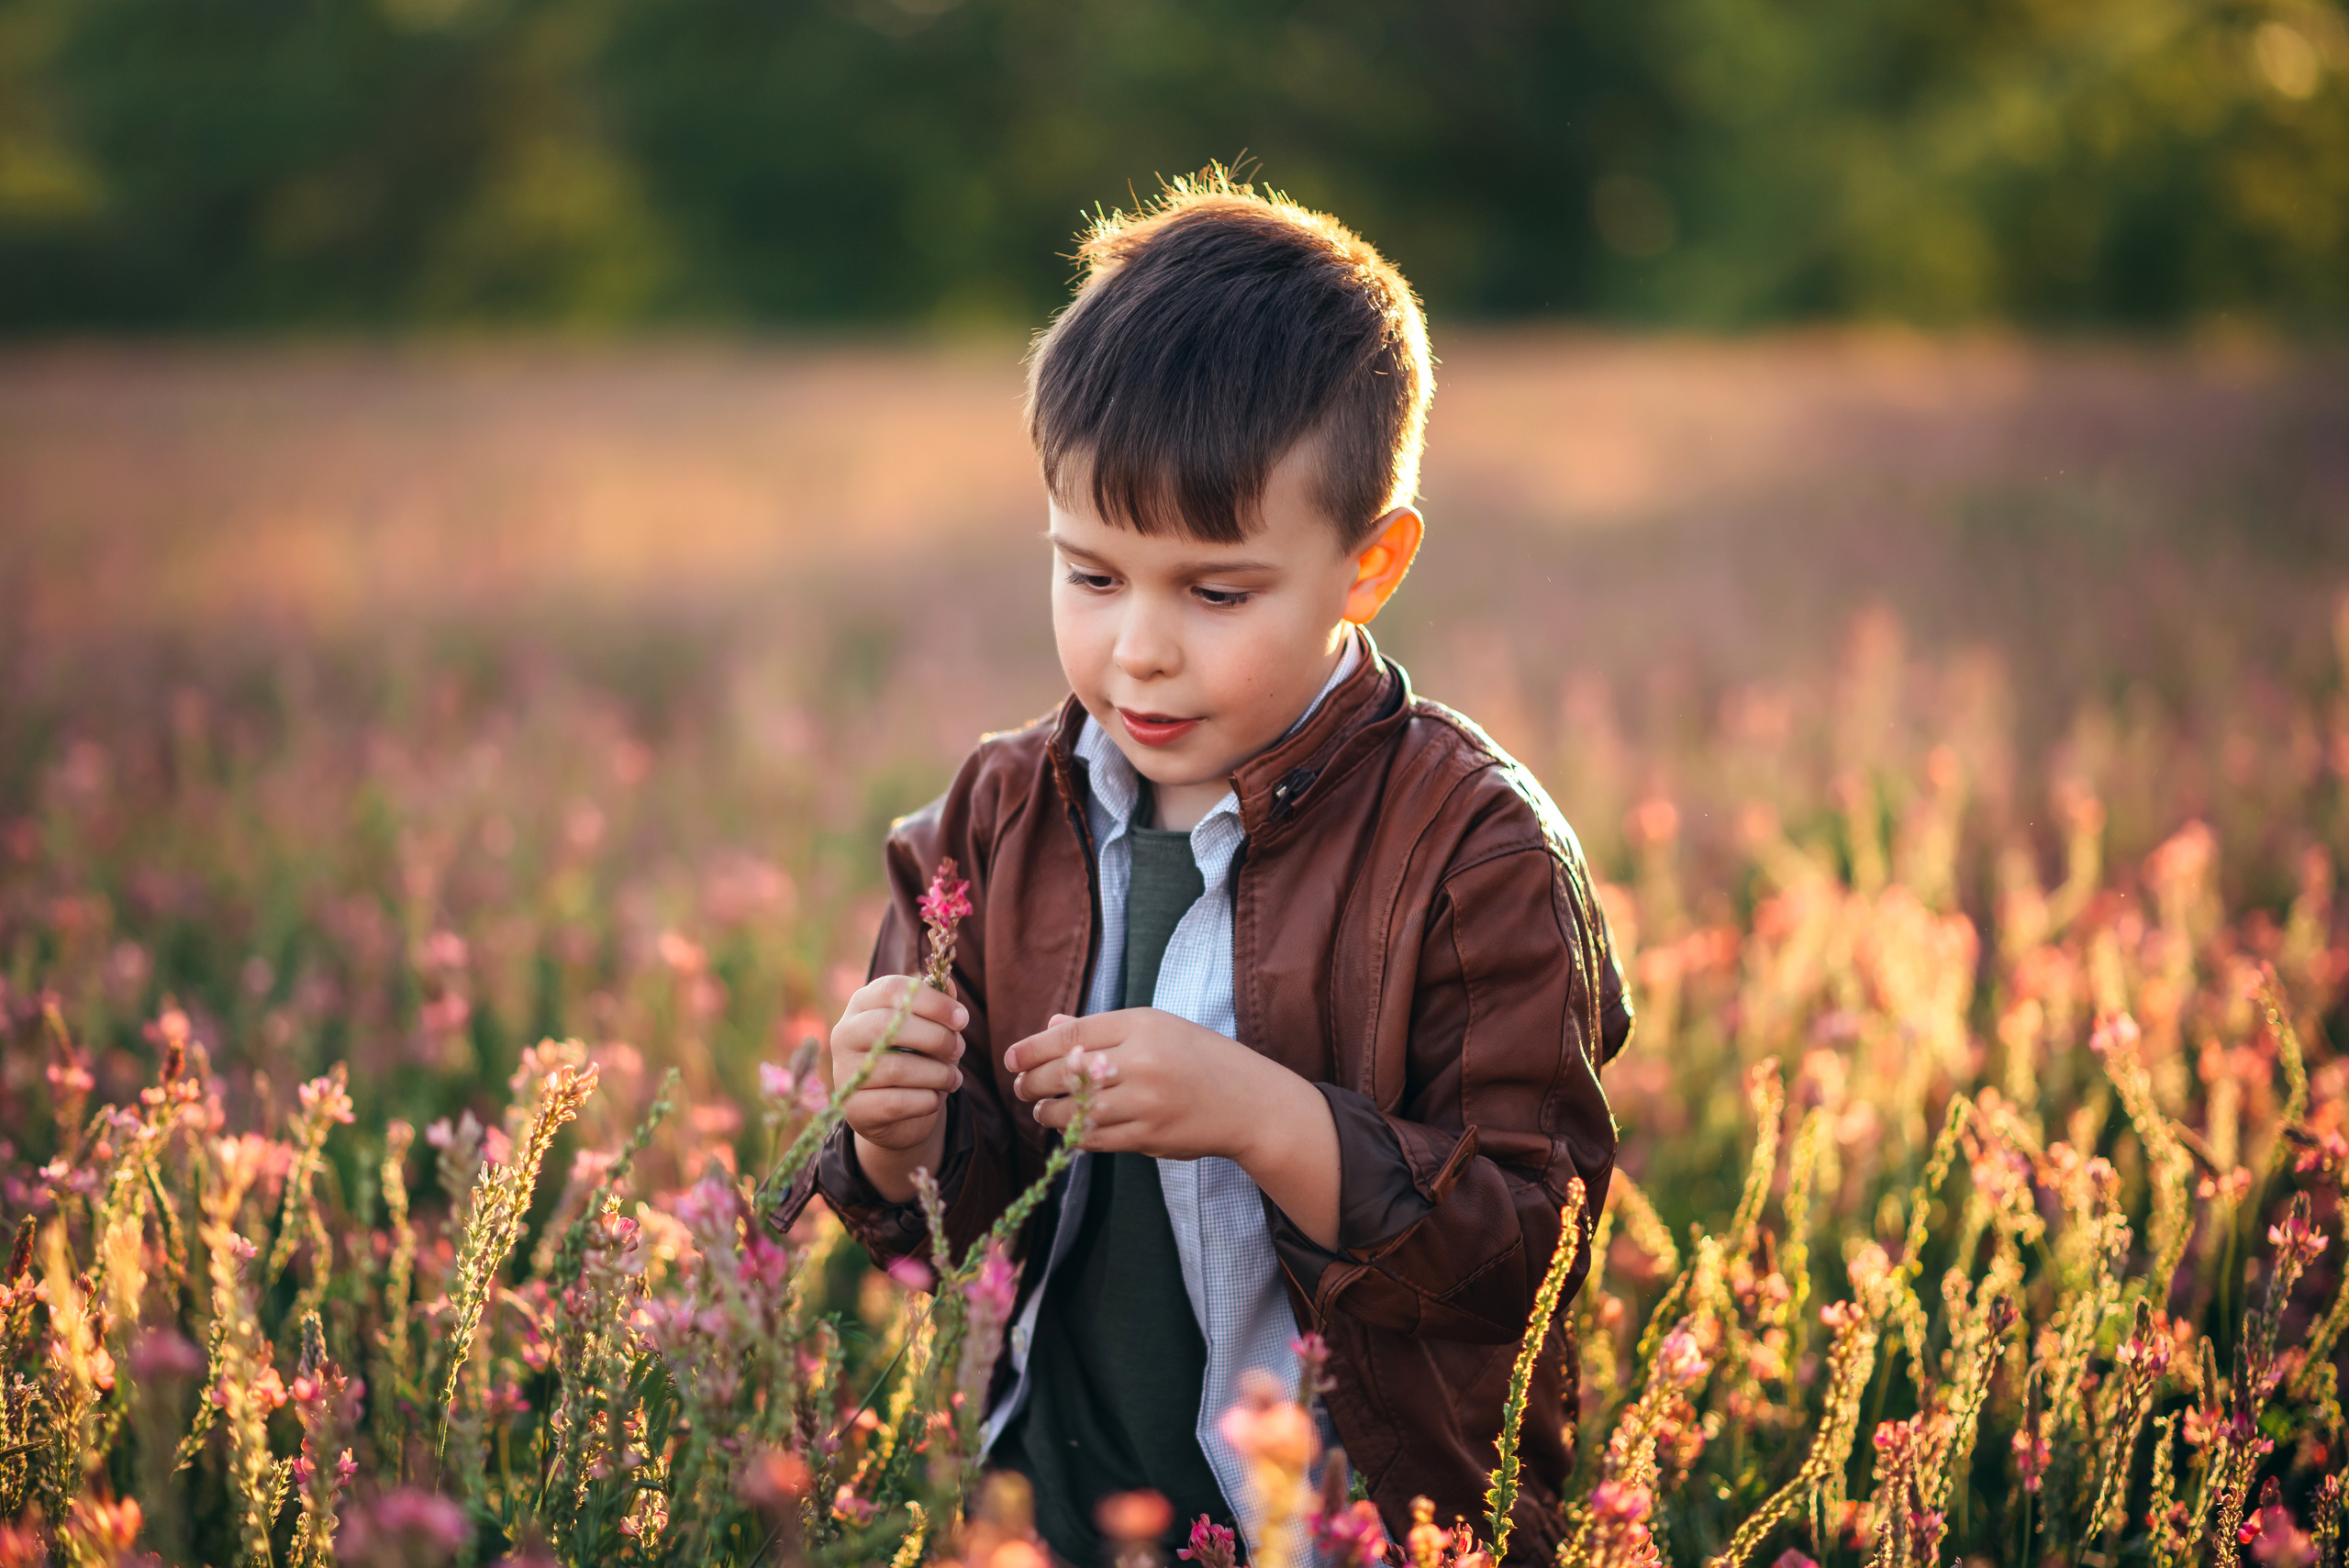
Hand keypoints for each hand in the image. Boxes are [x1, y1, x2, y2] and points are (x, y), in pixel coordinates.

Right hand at [832, 976, 966, 1153]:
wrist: (897, 1113)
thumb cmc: (916, 1058)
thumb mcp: (930, 1029)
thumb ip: (938, 1007)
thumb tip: (949, 985)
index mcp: (863, 1003)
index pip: (892, 989)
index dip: (932, 1002)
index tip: (962, 1019)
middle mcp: (845, 1033)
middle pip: (890, 1025)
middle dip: (936, 1037)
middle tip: (959, 1048)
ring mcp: (844, 1071)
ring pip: (896, 1068)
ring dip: (937, 1073)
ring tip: (953, 1078)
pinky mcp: (852, 1107)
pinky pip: (896, 1103)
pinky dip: (926, 1100)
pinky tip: (934, 1098)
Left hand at [1007, 1010, 1341, 1246]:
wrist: (1248, 1101)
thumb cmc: (1199, 1057)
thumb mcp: (1157, 1028)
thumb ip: (1102, 1028)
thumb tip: (1050, 1027)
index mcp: (1142, 1024)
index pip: (1071, 1034)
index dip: (1032, 1048)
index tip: (1012, 1059)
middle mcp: (1143, 1061)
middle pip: (1066, 1072)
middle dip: (1033, 1082)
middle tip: (1021, 1087)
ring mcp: (1147, 1102)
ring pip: (1076, 1110)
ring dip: (1047, 1113)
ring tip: (1039, 1110)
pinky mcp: (1149, 1136)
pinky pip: (1096, 1138)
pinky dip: (1074, 1135)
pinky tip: (1067, 1128)